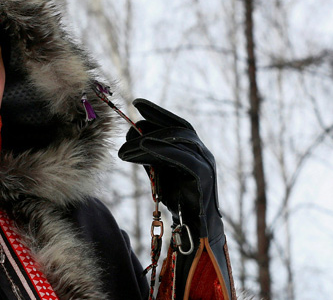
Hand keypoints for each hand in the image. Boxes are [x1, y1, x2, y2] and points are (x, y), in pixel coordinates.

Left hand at [117, 99, 220, 238]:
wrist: (197, 230)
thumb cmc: (179, 201)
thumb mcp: (161, 172)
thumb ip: (150, 154)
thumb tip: (132, 133)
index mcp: (194, 151)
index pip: (178, 124)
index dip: (159, 112)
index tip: (138, 103)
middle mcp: (203, 154)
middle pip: (179, 129)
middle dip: (155, 119)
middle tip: (131, 117)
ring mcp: (206, 165)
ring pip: (178, 142)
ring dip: (150, 139)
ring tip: (127, 141)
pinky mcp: (203, 178)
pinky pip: (182, 158)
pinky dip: (162, 150)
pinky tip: (143, 147)